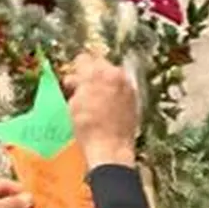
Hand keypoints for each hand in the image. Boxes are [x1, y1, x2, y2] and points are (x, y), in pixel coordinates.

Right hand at [63, 53, 138, 167]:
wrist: (111, 148)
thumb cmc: (89, 128)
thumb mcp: (74, 104)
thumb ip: (76, 86)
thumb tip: (75, 79)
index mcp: (98, 73)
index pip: (83, 59)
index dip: (75, 70)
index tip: (72, 79)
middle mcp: (116, 74)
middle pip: (100, 64)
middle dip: (90, 74)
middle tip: (82, 88)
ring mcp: (128, 85)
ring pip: (112, 75)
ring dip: (104, 82)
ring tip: (95, 99)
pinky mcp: (135, 97)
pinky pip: (121, 87)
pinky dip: (114, 92)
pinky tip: (107, 106)